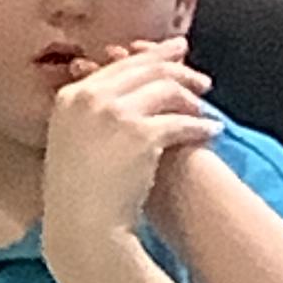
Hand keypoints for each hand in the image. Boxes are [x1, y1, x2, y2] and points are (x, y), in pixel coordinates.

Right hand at [42, 41, 215, 272]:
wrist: (82, 227)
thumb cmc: (77, 196)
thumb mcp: (71, 142)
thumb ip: (90, 115)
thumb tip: (119, 100)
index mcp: (70, 96)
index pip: (118, 65)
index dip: (150, 57)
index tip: (172, 54)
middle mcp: (90, 97)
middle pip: (144, 69)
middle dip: (177, 69)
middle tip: (200, 78)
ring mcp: (114, 113)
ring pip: (165, 89)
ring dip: (190, 97)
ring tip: (204, 108)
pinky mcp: (140, 134)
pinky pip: (181, 121)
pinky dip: (200, 125)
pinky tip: (212, 130)